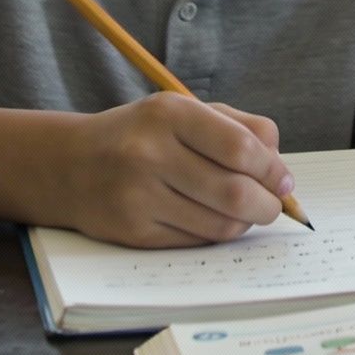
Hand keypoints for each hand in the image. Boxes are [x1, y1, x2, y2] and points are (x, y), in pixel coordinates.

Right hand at [56, 94, 295, 246]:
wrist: (70, 165)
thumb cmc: (141, 135)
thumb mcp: (182, 111)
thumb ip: (237, 128)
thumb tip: (282, 171)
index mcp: (168, 113)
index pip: (241, 148)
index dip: (273, 170)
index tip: (284, 182)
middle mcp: (149, 153)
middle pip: (235, 192)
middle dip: (268, 205)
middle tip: (273, 206)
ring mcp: (138, 196)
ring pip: (220, 225)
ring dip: (244, 223)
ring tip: (244, 212)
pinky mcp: (133, 232)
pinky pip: (196, 242)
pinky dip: (214, 235)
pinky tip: (211, 220)